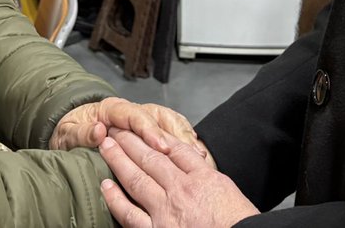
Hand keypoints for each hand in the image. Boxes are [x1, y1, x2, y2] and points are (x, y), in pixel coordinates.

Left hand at [50, 97, 208, 159]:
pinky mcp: (149, 133)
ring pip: (170, 123)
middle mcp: (131, 112)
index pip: (135, 115)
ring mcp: (142, 121)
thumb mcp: (68, 133)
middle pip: (160, 116)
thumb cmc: (71, 133)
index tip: (159, 145)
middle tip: (190, 152)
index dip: (149, 130)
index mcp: (112, 109)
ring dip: (184, 138)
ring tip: (198, 154)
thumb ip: (81, 132)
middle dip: (176, 134)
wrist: (71, 133)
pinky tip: (195, 155)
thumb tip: (97, 131)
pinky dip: (184, 143)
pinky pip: (172, 133)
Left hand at [100, 129, 257, 227]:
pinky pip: (130, 214)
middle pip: (152, 156)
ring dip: (118, 160)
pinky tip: (106, 186)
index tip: (146, 127)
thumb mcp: (229, 191)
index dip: (157, 136)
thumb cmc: (238, 223)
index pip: (176, 149)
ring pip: (136, 178)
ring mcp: (166, 210)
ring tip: (106, 146)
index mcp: (203, 178)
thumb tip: (196, 168)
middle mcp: (182, 190)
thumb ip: (208, 177)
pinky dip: (116, 199)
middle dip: (131, 141)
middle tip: (116, 129)